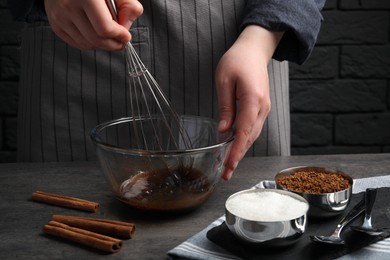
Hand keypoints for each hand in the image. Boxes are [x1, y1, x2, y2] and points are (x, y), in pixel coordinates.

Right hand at [44, 0, 142, 49]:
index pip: (104, 28)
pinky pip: (77, 43)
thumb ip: (128, 5)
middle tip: (121, 42)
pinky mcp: (55, 23)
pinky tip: (96, 34)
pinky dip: (90, 43)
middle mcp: (69, 5)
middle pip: (96, 39)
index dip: (119, 36)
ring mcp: (59, 16)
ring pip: (86, 44)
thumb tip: (125, 27)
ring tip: (109, 37)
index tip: (126, 36)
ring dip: (102, 45)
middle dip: (113, 44)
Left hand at [216, 25, 282, 179]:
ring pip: (252, 135)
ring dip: (241, 150)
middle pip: (250, 138)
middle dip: (237, 157)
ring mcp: (264, 108)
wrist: (254, 50)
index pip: (243, 132)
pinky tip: (234, 147)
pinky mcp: (261, 108)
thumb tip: (223, 130)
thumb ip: (225, 107)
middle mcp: (262, 107)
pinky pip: (253, 128)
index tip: (228, 166)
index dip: (236, 151)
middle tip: (225, 173)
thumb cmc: (237, 60)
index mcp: (252, 99)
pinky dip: (244, 140)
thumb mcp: (224, 80)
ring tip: (228, 165)